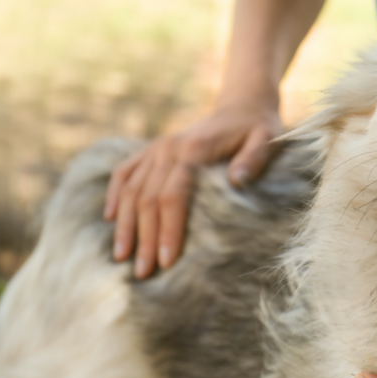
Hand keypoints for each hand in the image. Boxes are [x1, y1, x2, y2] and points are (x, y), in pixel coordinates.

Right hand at [103, 101, 282, 277]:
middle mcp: (168, 148)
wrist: (243, 105)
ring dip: (125, 225)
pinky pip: (124, 172)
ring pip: (130, 189)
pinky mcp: (152, 150)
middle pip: (147, 199)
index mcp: (193, 150)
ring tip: (121, 257)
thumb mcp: (266, 140)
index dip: (168, 230)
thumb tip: (237, 181)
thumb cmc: (258, 129)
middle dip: (144, 238)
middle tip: (143, 272)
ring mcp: (157, 148)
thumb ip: (253, 160)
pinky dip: (115, 194)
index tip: (167, 261)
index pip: (172, 196)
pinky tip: (110, 219)